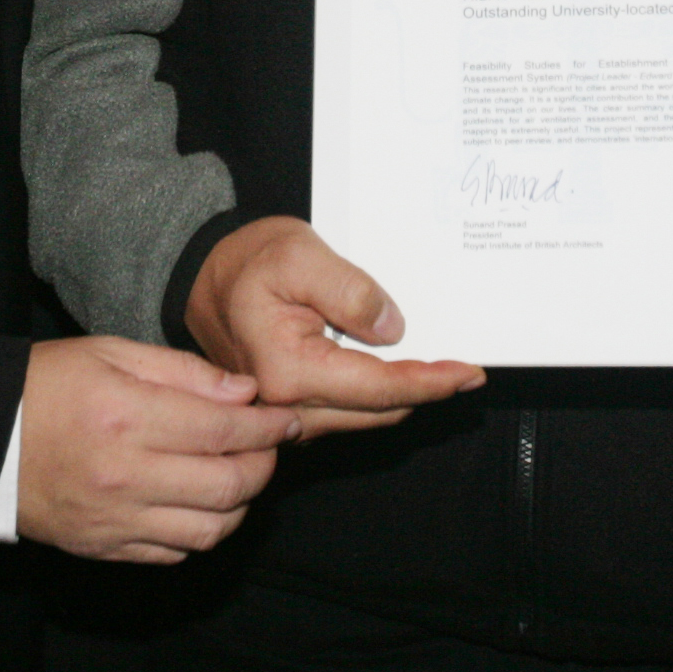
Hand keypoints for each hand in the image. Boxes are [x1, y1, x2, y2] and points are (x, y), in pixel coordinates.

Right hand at [16, 336, 295, 562]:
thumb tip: (244, 392)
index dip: (268, 426)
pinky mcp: (105, 547)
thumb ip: (182, 372)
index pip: (224, 430)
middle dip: (265, 465)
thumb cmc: (46, 386)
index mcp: (127, 415)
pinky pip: (174, 553)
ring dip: (240, 505)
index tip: (287, 418)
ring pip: (210, 529)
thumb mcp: (110, 353)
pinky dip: (201, 531)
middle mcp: (125, 474)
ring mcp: (116, 519)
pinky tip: (200, 503)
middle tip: (270, 447)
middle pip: (228, 484)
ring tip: (239, 476)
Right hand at [184, 216, 486, 437]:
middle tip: (466, 368)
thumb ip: (350, 292)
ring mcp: (287, 415)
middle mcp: (286, 407)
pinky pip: (348, 411)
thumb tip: (393, 331)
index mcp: (288, 372)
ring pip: (366, 416)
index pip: (379, 389)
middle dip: (426, 390)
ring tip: (440, 366)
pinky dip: (379, 393)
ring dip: (404, 393)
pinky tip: (400, 368)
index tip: (469, 373)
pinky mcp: (292, 411)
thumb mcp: (300, 255)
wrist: (203, 276)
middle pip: (379, 411)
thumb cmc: (246, 262)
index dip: (431, 382)